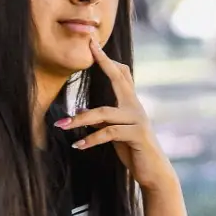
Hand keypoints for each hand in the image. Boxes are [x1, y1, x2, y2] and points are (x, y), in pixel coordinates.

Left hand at [54, 35, 174, 190]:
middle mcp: (136, 107)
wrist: (154, 172)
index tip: (93, 44)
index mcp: (131, 103)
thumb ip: (104, 119)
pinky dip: (90, 139)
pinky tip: (78, 145)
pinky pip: (108, 133)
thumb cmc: (134, 150)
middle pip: (119, 79)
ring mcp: (137, 120)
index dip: (107, 59)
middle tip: (88, 49)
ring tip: (61, 125)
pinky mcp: (136, 135)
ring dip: (80, 120)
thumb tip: (81, 112)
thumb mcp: (116, 132)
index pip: (120, 74)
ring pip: (103, 113)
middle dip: (103, 62)